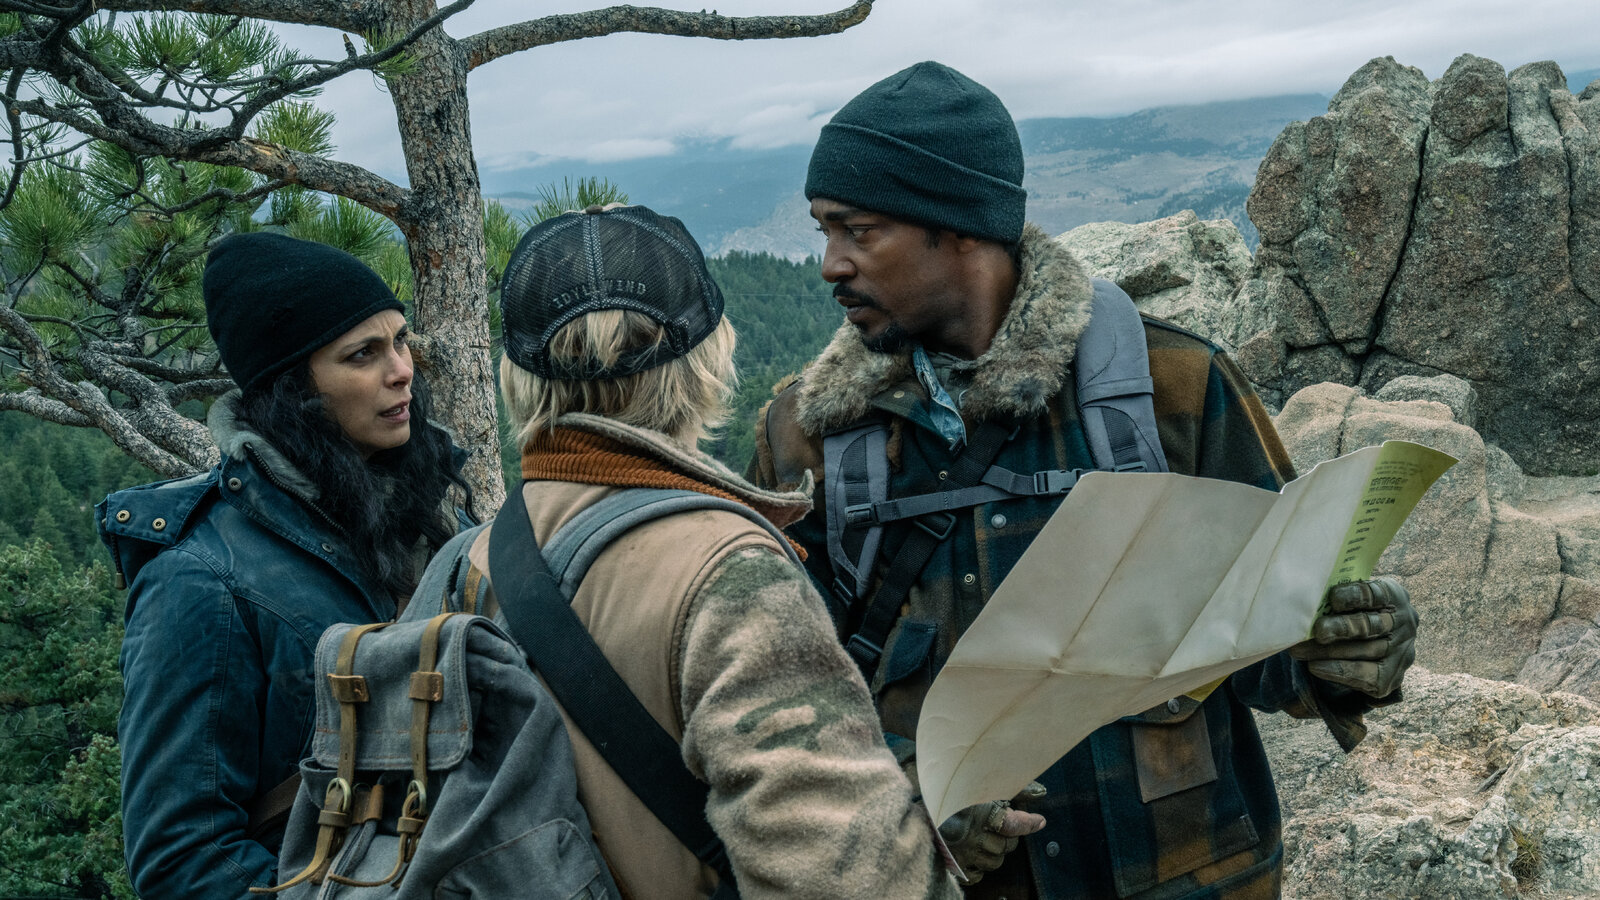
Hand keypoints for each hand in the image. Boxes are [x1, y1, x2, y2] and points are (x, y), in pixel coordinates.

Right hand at [933, 783, 1046, 884]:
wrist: (916, 807)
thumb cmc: (950, 793)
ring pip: (996, 862)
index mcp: (980, 815)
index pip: (1014, 825)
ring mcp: (964, 854)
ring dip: (995, 851)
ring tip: (985, 838)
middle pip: (1007, 846)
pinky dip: (980, 866)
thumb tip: (1041, 792)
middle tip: (1000, 825)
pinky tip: (974, 853)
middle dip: (1008, 836)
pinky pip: (978, 876)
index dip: (1029, 823)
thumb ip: (1014, 790)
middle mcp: (974, 837)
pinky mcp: (954, 867)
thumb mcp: (981, 786)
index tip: (1039, 821)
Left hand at [1291, 576, 1416, 698]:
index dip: (1355, 596)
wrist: (1370, 646)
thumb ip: (1339, 597)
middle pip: (1371, 625)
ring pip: (1364, 651)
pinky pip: (1365, 675)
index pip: (1377, 593)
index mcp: (1393, 596)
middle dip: (1342, 627)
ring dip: (1329, 652)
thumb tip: (1305, 598)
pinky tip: (1315, 667)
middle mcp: (1404, 623)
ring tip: (1300, 651)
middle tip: (1317, 630)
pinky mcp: (1392, 676)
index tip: (1333, 598)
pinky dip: (1339, 671)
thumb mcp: (1354, 600)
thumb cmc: (1355, 613)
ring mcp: (1401, 651)